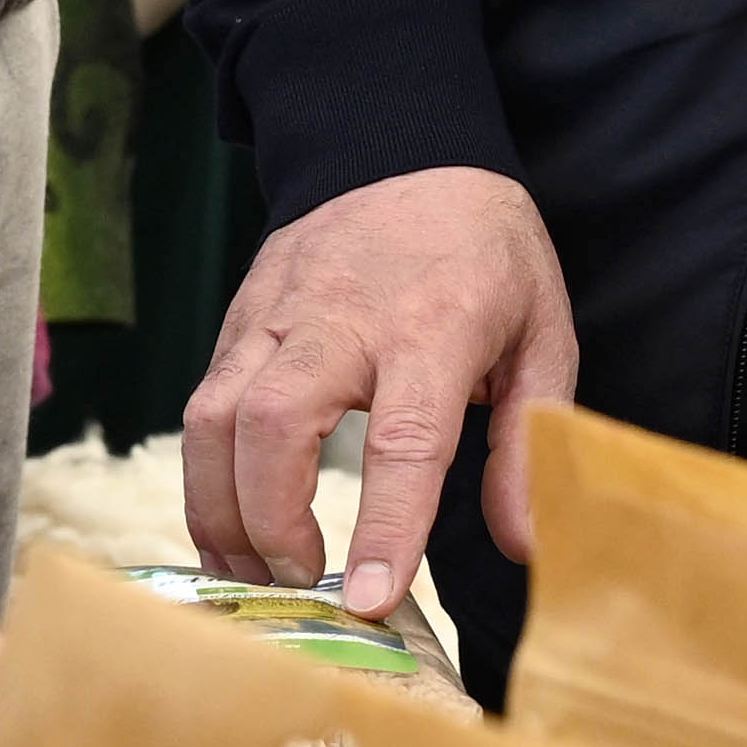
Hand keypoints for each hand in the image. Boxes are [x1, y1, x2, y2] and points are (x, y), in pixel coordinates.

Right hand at [187, 166, 574, 620]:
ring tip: (252, 572)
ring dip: (219, 509)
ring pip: (214, 416)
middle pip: (273, 425)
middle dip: (271, 521)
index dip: (387, 527)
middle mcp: (342, 319)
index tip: (371, 599)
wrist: (408, 148)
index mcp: (434, 328)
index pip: (404, 441)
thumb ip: (529, 441)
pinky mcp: (240, 315)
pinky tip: (228, 524)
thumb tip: (522, 545)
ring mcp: (278, 313)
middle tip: (303, 580)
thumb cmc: (487, 256)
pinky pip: (202, 400)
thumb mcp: (544, 335)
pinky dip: (204, 474)